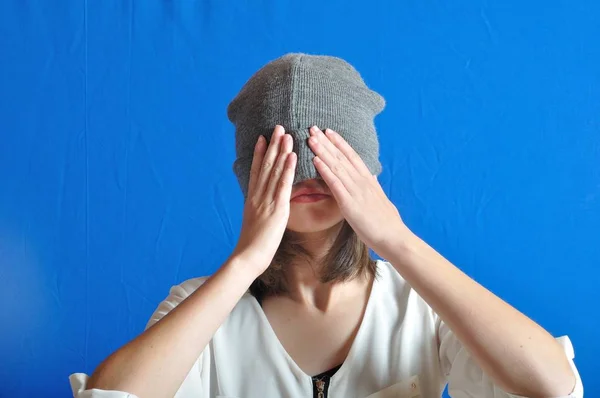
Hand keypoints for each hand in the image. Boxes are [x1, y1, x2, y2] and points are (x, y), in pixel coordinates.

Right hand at [232, 125, 296, 274]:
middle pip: (265, 166)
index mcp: (252, 198)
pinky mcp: (277, 208)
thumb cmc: (252, 244)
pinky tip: (292, 156)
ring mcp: (266, 200)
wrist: (248, 256)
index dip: (259, 153)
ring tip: (286, 134)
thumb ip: (258, 208)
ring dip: (281, 151)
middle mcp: (258, 195)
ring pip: (274, 171)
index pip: (256, 170)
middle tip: (278, 127)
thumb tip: (260, 202)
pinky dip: (288, 169)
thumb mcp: (253, 221)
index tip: (263, 137)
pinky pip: (283, 185)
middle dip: (272, 145)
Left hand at [308, 126, 408, 256]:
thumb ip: (373, 187)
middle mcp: (362, 182)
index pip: (352, 156)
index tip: (329, 131)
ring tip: (311, 138)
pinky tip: (315, 160)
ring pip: (336, 166)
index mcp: (369, 181)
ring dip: (322, 151)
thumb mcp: (380, 199)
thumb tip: (372, 176)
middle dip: (326, 142)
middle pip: (342, 157)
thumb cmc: (387, 223)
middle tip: (313, 127)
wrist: (394, 238)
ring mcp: (356, 191)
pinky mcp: (349, 204)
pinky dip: (325, 170)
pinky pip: (335, 184)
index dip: (340, 142)